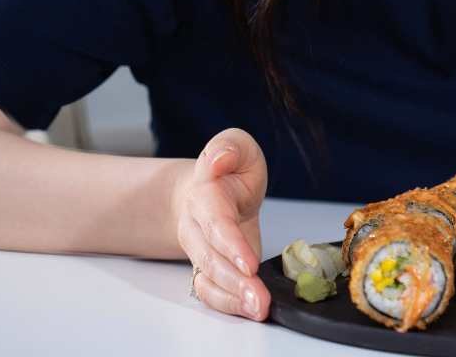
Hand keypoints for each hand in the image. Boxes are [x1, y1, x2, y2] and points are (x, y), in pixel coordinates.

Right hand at [173, 128, 269, 320]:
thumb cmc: (228, 167)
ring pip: (209, 277)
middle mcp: (196, 225)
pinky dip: (229, 303)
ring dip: (233, 296)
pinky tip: (250, 309)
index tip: (248, 263)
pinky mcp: (210, 267)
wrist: (210, 187)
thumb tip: (219, 160)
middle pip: (210, 256)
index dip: (229, 242)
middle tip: (258, 298)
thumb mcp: (236, 145)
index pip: (215, 220)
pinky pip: (211, 290)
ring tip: (259, 308)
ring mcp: (201, 249)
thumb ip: (230, 147)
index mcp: (204, 192)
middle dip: (234, 280)